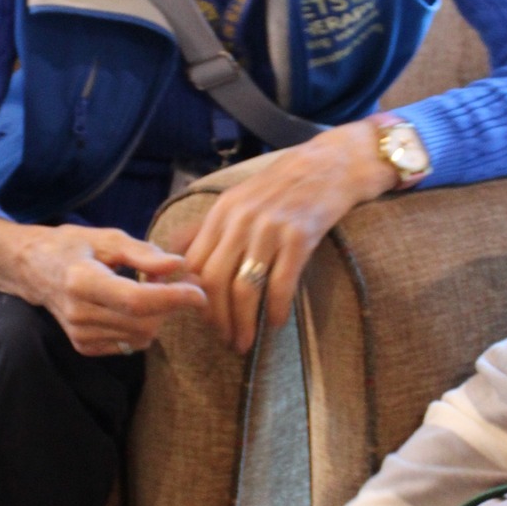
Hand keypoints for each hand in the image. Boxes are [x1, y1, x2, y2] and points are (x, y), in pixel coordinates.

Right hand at [0, 218, 207, 357]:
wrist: (32, 270)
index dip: (172, 298)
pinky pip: (130, 345)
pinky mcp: (84, 347)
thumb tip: (178, 266)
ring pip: (141, 337)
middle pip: (143, 322)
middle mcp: (79, 313)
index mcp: (81, 281)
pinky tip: (135, 307)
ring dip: (159, 316)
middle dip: (171, 305)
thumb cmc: (72, 247)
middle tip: (181, 282)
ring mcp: (80, 334)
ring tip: (155, 290)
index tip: (198, 292)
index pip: (136, 301)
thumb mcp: (106, 238)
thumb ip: (143, 253)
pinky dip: (142, 327)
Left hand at [178, 122, 400, 353]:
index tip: (202, 318)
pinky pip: (281, 283)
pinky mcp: (300, 237)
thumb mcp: (238, 197)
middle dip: (216, 318)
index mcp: (222, 212)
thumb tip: (174, 256)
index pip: (194, 263)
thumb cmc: (284, 183)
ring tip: (245, 342)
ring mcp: (270, 229)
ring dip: (243, 322)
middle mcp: (241, 220)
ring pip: (245, 288)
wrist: (332, 163)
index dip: (194, 297)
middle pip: (214, 280)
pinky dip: (276, 309)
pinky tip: (276, 322)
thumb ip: (208, 227)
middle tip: (224, 339)